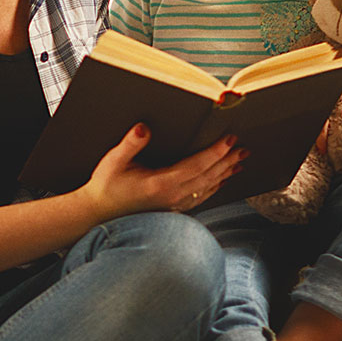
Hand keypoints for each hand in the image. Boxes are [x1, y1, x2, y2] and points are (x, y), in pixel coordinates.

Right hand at [75, 124, 243, 221]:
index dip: (215, 151)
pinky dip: (214, 187)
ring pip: (208, 187)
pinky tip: (221, 181)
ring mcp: (174, 204)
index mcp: (161, 183)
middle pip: (208, 176)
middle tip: (242, 147)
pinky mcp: (173, 208)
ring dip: (225, 173)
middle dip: (227, 160)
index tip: (229, 139)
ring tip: (239, 161)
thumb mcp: (113, 161)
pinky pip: (201, 196)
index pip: (196, 165)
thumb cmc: (106, 186)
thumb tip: (143, 127)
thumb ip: (130, 144)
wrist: (98, 213)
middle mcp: (172, 195)